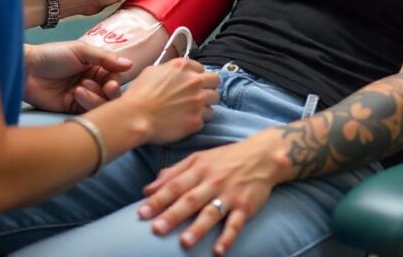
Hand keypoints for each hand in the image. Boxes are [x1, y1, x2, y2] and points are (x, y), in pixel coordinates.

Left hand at [23, 41, 132, 112]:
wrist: (26, 69)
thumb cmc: (53, 55)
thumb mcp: (81, 51)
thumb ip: (105, 58)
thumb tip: (129, 64)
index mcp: (96, 67)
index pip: (115, 76)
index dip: (116, 80)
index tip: (112, 82)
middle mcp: (93, 82)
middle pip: (111, 93)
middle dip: (110, 92)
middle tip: (107, 88)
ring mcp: (83, 97)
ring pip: (101, 104)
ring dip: (96, 97)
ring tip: (81, 88)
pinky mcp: (72, 109)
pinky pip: (88, 112)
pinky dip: (86, 104)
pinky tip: (76, 94)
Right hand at [122, 59, 220, 144]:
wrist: (135, 116)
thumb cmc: (139, 93)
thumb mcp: (152, 71)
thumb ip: (170, 69)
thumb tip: (176, 74)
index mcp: (183, 67)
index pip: (202, 68)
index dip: (197, 76)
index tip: (191, 83)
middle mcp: (195, 81)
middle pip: (215, 81)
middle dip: (208, 87)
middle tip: (199, 95)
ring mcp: (198, 101)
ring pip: (214, 101)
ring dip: (205, 104)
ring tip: (192, 109)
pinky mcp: (196, 121)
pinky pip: (205, 120)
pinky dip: (197, 121)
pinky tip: (186, 121)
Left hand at [137, 130, 282, 255]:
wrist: (262, 155)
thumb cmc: (225, 158)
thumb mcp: (199, 158)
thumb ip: (173, 172)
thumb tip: (148, 188)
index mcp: (199, 169)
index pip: (175, 185)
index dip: (158, 199)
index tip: (141, 213)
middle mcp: (213, 182)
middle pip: (190, 200)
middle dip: (173, 215)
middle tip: (156, 229)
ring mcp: (229, 195)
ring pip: (211, 212)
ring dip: (198, 228)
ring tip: (185, 242)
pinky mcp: (245, 206)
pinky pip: (236, 223)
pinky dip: (228, 237)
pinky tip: (218, 250)